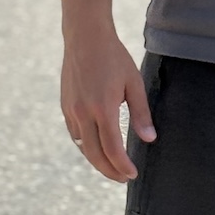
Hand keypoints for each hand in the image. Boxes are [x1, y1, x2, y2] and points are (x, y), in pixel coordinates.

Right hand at [60, 28, 156, 181]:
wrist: (85, 36)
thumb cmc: (113, 57)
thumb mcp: (134, 82)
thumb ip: (141, 113)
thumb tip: (149, 139)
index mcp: (103, 108)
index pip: (113, 149)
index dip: (123, 166)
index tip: (133, 174)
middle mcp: (83, 112)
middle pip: (94, 154)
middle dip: (109, 171)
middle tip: (123, 178)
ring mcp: (71, 109)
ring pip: (82, 146)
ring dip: (97, 160)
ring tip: (112, 165)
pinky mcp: (65, 105)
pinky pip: (75, 134)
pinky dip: (85, 145)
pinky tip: (96, 146)